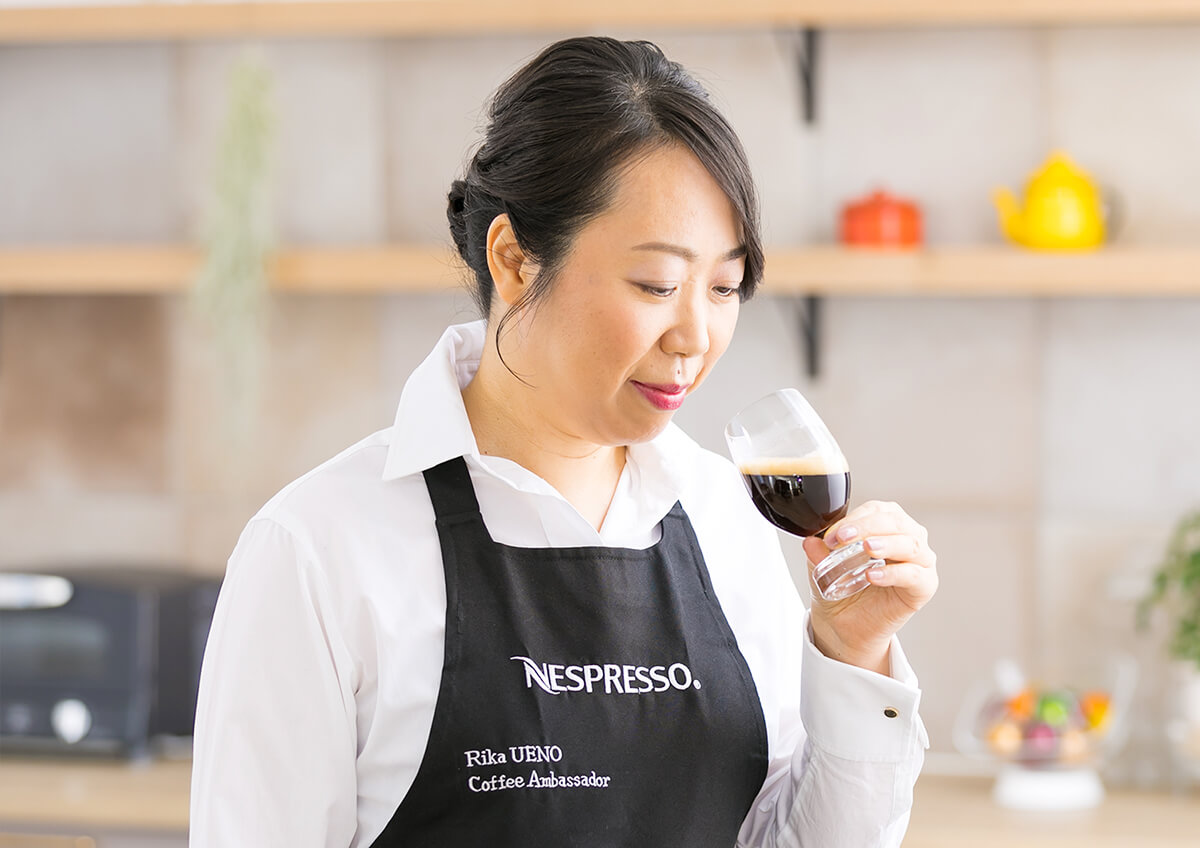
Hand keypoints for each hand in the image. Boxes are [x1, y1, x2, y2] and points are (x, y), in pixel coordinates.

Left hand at [801, 500, 937, 674]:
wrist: (845, 626)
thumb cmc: (843, 589)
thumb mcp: (824, 569)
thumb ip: (819, 554)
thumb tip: (810, 541)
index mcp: (887, 526)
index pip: (876, 511)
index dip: (855, 518)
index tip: (832, 534)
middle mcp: (908, 538)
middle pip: (896, 522)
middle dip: (868, 526)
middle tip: (844, 537)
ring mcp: (920, 562)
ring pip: (911, 544)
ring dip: (887, 543)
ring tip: (867, 549)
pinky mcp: (924, 586)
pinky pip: (915, 575)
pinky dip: (894, 573)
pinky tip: (874, 575)